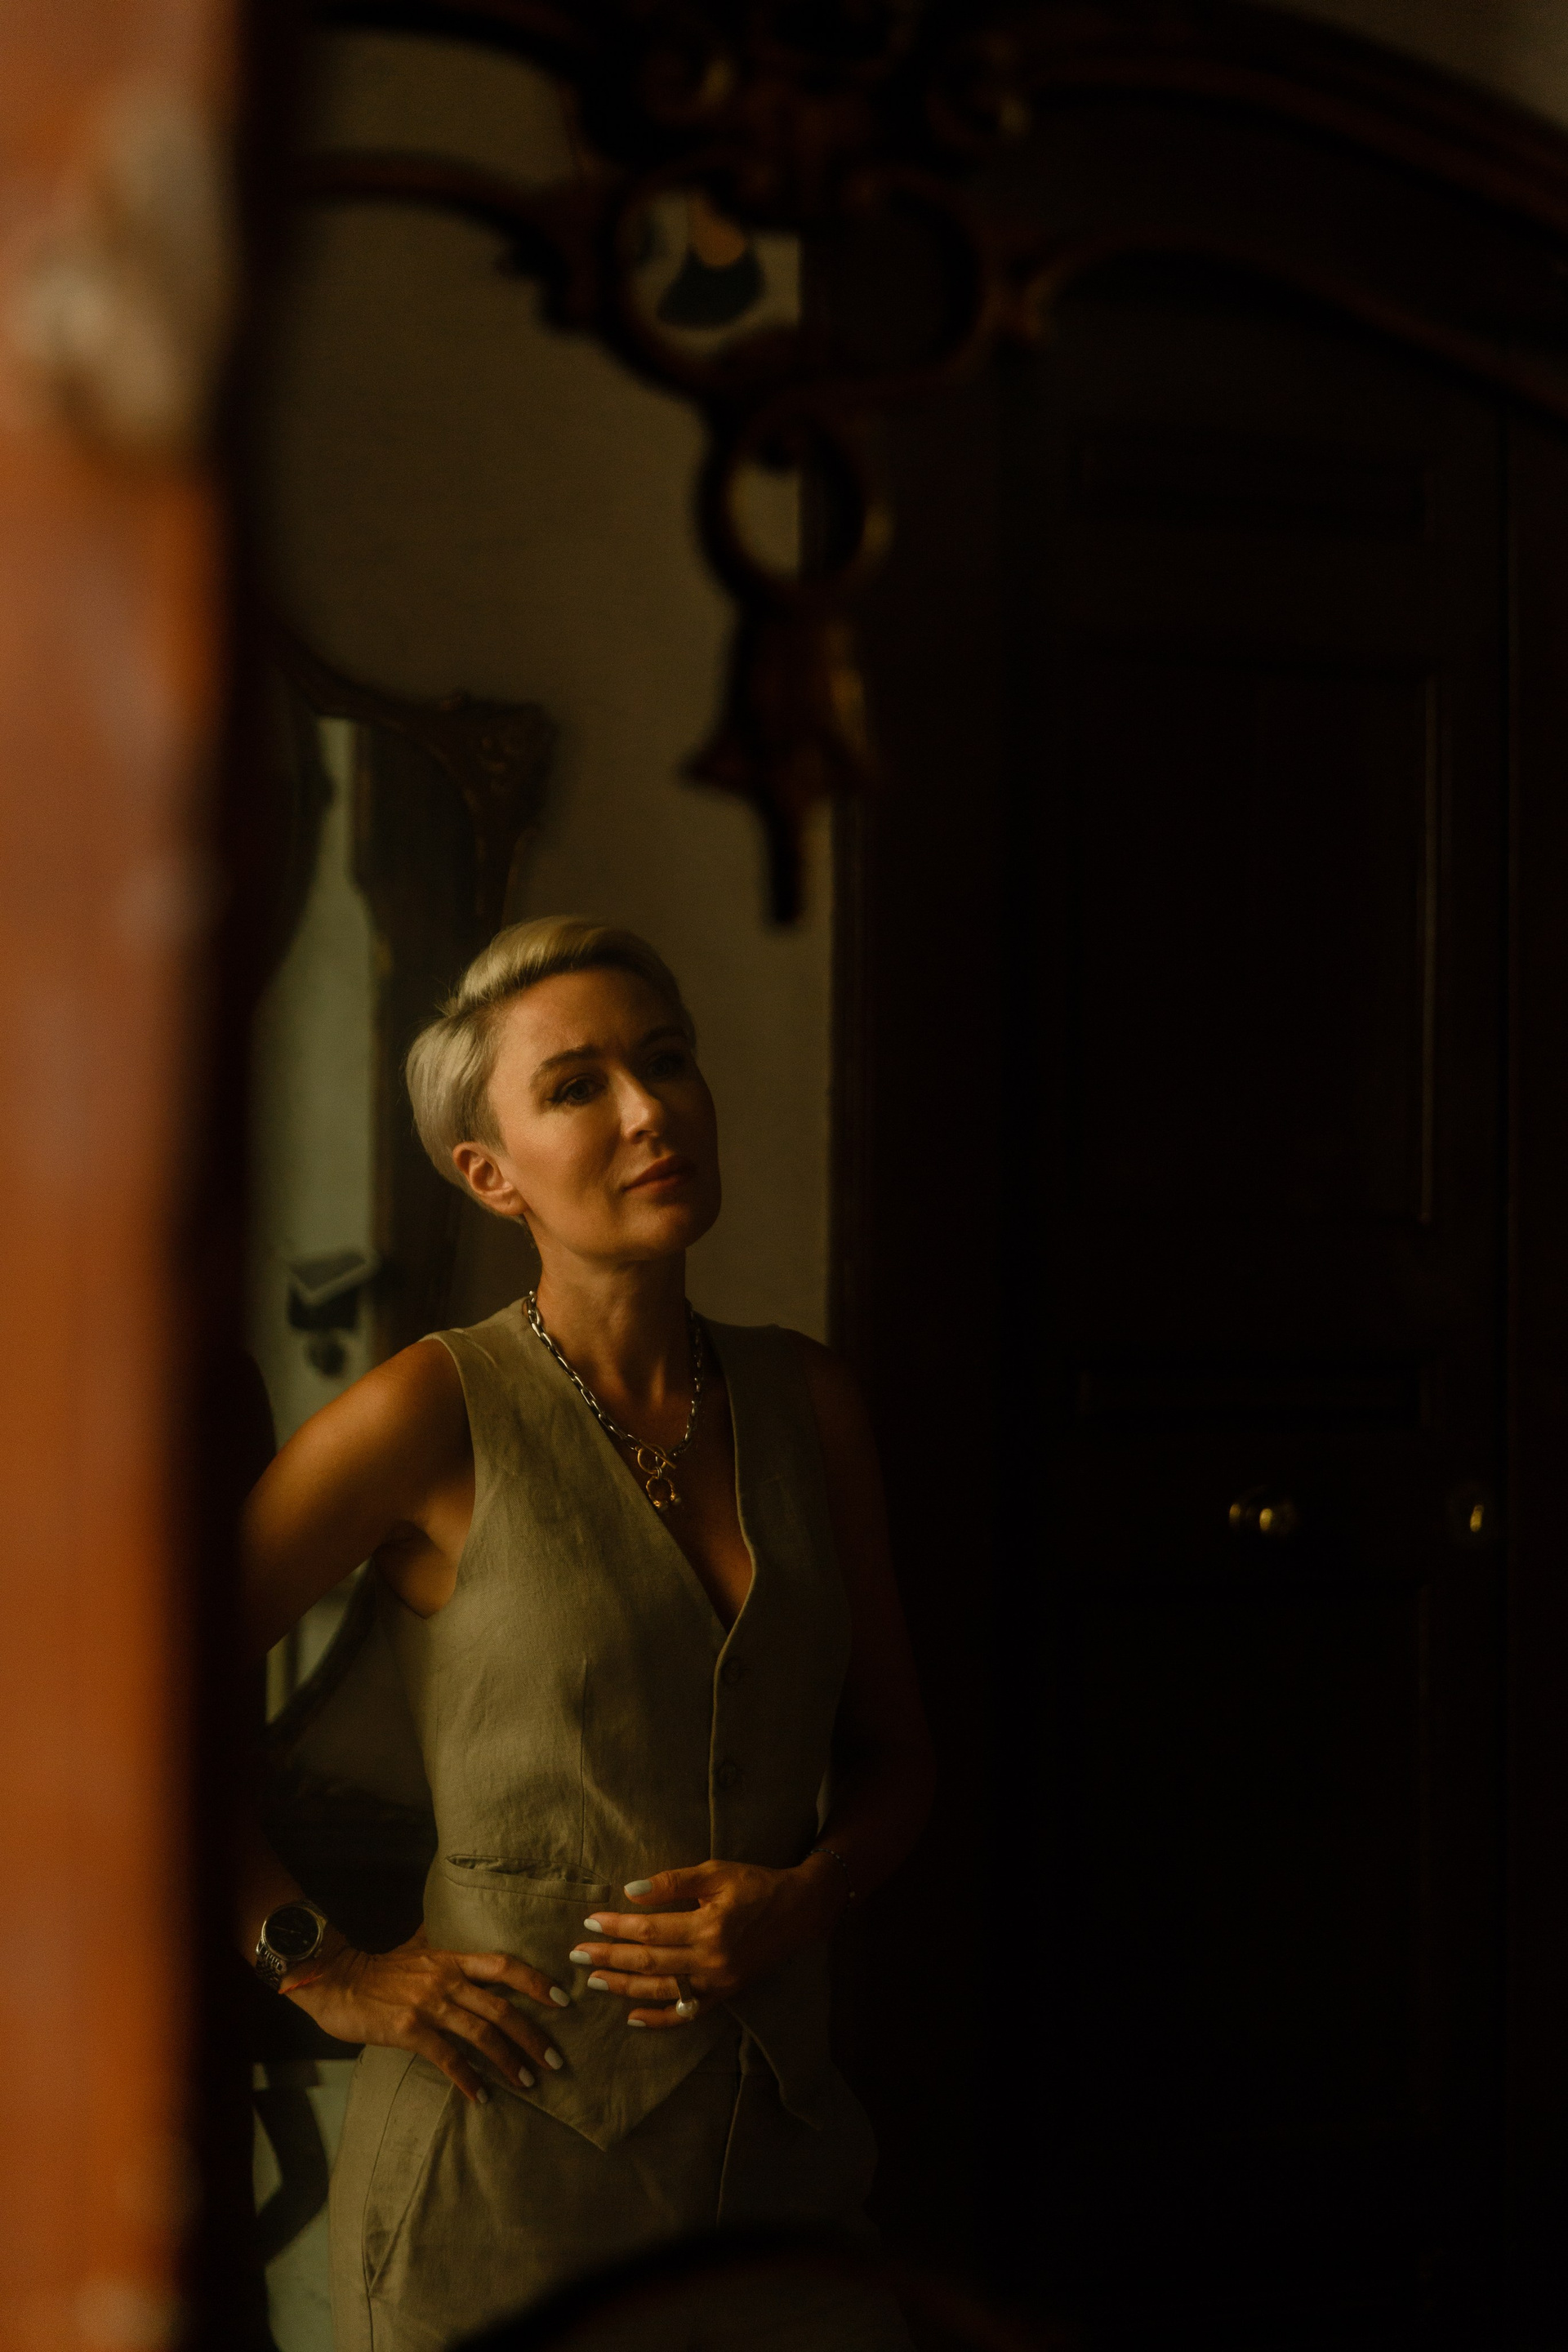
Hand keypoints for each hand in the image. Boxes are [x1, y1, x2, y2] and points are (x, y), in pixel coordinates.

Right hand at [280, 1925, 568, 2103]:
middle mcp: (446, 1979)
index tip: (563, 2000)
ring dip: (508, 2061)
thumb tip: (451, 1922)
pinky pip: (447, 2057)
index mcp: (452, 1959)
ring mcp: (428, 2005)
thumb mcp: (416, 1947)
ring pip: (481, 2033)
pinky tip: (481, 2096)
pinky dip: (467, 2079)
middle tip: (555, 2061)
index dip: (537, 1981)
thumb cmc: (377, 1968)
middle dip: (533, 2035)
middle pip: (502, 2007)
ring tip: (528, 2083)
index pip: (505, 1966)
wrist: (336, 1980)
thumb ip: (440, 1941)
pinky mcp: (409, 2030)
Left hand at [568, 1855, 844, 2029]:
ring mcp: (719, 1983)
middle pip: (650, 1963)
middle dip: (609, 1959)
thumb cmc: (756, 1884)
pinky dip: (658, 2020)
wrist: (799, 1911)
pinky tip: (632, 2017)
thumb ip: (673, 1882)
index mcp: (710, 1926)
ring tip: (593, 1981)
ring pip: (662, 1991)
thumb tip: (630, 1890)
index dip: (617, 1927)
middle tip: (576, 1955)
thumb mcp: (717, 1872)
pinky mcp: (725, 1995)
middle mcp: (712, 1960)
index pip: (651, 1930)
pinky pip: (686, 2014)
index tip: (590, 1922)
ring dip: (624, 1987)